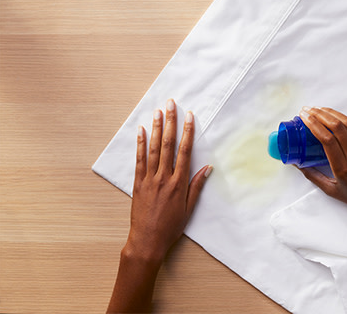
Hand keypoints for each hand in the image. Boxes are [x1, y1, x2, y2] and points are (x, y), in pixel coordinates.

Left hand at [126, 99, 211, 262]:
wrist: (147, 240)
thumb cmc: (171, 227)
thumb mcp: (189, 208)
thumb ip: (197, 186)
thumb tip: (208, 168)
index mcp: (178, 183)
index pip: (184, 151)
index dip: (187, 132)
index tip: (189, 117)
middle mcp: (164, 177)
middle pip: (168, 144)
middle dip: (170, 122)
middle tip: (171, 105)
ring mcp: (149, 179)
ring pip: (153, 149)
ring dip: (155, 128)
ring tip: (157, 112)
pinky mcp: (138, 183)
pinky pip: (139, 160)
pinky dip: (139, 144)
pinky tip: (140, 131)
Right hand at [298, 107, 346, 215]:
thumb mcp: (331, 190)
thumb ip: (313, 176)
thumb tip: (297, 164)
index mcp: (343, 168)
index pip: (327, 140)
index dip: (314, 125)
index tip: (304, 117)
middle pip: (336, 127)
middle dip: (319, 115)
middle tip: (307, 110)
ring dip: (331, 113)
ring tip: (318, 109)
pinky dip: (342, 119)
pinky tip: (333, 116)